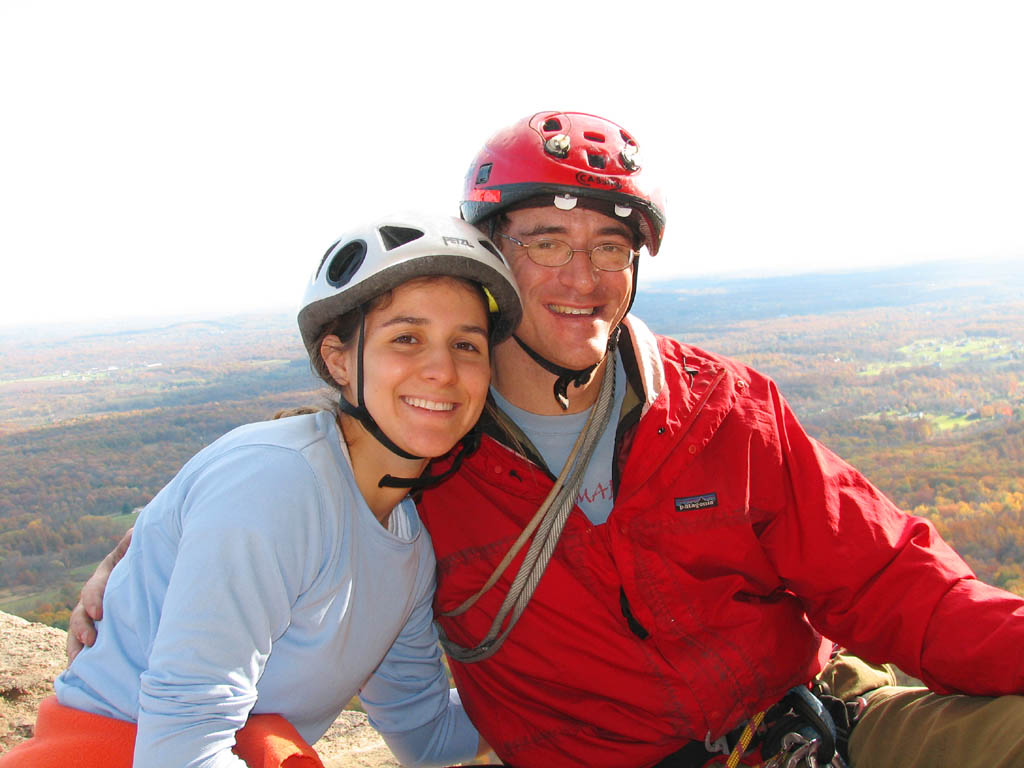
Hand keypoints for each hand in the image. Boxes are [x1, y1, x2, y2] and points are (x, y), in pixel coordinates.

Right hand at [66, 527, 132, 661]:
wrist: (153, 581)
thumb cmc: (145, 563)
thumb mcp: (138, 553)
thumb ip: (133, 546)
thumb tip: (133, 531)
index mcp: (105, 578)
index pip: (94, 588)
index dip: (94, 599)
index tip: (98, 612)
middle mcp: (95, 600)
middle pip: (81, 614)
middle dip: (82, 627)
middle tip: (90, 639)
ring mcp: (95, 619)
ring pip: (78, 634)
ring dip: (77, 646)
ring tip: (79, 662)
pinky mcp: (101, 636)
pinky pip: (85, 649)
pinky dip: (82, 661)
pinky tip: (81, 673)